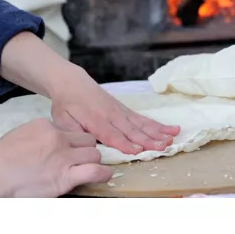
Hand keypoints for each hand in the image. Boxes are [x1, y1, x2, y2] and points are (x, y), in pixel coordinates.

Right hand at [0, 119, 111, 197]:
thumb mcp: (21, 136)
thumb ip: (40, 137)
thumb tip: (49, 143)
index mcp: (45, 126)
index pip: (71, 131)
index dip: (73, 142)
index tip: (69, 151)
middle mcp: (57, 138)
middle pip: (87, 140)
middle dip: (86, 150)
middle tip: (80, 161)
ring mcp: (63, 157)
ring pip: (94, 154)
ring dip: (93, 162)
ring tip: (88, 169)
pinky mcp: (65, 177)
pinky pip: (95, 171)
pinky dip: (102, 174)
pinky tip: (102, 176)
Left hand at [51, 66, 179, 154]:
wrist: (72, 83)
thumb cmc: (67, 104)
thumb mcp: (62, 119)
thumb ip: (74, 133)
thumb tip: (87, 145)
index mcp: (95, 120)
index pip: (112, 135)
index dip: (124, 143)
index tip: (137, 151)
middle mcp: (112, 116)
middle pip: (132, 130)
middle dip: (148, 139)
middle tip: (163, 146)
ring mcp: (121, 112)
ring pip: (142, 124)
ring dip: (158, 132)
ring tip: (172, 138)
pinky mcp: (126, 110)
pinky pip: (143, 119)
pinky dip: (158, 125)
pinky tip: (171, 129)